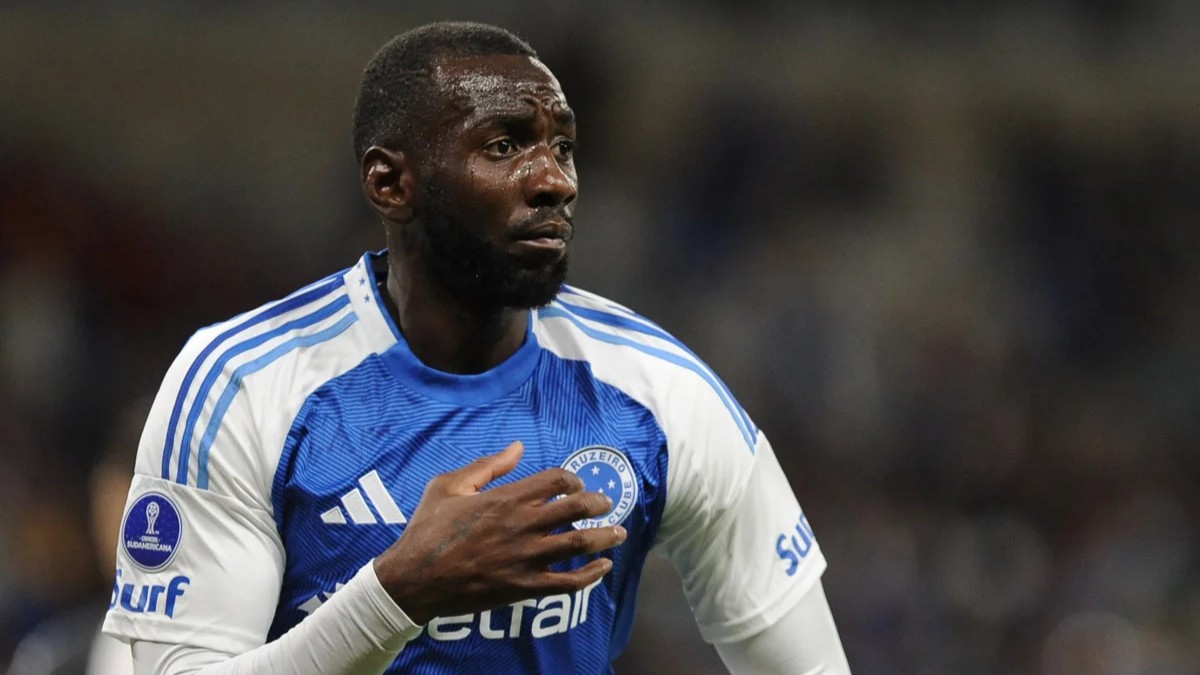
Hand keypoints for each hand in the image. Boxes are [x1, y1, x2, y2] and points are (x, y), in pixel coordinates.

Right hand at [373, 440, 626, 624]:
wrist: (414, 580)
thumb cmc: (428, 530)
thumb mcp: (448, 486)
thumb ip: (487, 466)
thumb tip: (518, 447)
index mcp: (506, 498)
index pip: (556, 480)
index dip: (573, 480)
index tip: (576, 486)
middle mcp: (523, 525)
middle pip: (576, 508)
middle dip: (598, 503)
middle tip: (608, 505)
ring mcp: (527, 558)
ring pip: (579, 544)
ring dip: (605, 537)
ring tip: (619, 533)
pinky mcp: (525, 587)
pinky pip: (568, 582)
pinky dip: (591, 574)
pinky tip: (603, 567)